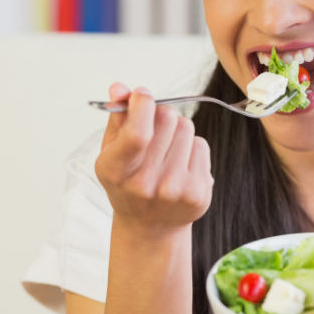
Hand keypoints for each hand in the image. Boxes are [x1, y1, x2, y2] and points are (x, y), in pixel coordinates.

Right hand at [94, 83, 213, 236]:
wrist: (149, 227)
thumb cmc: (127, 184)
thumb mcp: (112, 153)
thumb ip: (117, 118)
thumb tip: (120, 87)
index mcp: (117, 172)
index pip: (138, 133)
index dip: (142, 105)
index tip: (142, 95)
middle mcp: (146, 184)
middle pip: (166, 120)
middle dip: (160, 113)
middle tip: (154, 126)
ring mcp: (175, 190)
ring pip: (185, 128)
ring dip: (176, 130)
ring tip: (166, 150)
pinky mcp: (198, 193)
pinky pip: (201, 145)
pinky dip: (191, 147)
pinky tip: (179, 164)